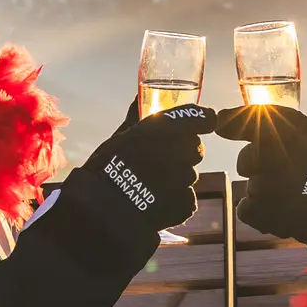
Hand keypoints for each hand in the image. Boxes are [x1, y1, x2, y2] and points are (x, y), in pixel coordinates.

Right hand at [73, 103, 216, 233]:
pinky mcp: (184, 203)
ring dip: (178, 178)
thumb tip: (139, 96)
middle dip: (184, 153)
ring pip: (191, 174)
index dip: (204, 120)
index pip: (202, 118)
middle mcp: (179, 151)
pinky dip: (176, 200)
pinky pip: (188, 198)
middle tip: (161, 161)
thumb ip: (136, 116)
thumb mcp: (119, 137)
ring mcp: (184, 179)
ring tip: (152, 185)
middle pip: (196, 148)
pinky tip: (156, 201)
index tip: (205, 123)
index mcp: (164, 129)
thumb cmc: (106, 169)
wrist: (101, 210)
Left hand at [213, 104, 306, 258]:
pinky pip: (247, 208)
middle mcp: (274, 151)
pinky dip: (260, 212)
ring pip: (251, 186)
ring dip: (267, 192)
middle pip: (247, 160)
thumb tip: (245, 123)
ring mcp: (266, 182)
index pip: (251, 118)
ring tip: (296, 199)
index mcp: (291, 129)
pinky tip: (281, 212)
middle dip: (259, 167)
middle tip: (287, 177)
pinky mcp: (263, 211)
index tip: (221, 123)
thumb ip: (288, 127)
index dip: (233, 121)